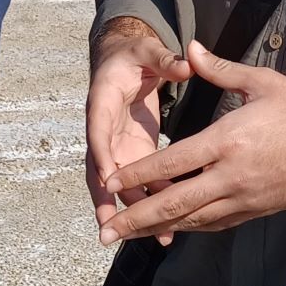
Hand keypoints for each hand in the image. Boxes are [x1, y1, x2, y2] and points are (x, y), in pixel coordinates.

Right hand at [86, 16, 193, 234]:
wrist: (124, 61)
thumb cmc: (133, 55)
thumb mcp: (146, 51)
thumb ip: (165, 59)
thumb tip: (187, 63)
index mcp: (101, 102)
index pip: (98, 131)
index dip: (101, 155)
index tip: (107, 178)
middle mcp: (104, 131)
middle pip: (100, 170)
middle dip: (107, 200)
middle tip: (113, 227)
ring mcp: (118, 146)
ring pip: (119, 185)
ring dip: (133, 211)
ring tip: (154, 235)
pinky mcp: (133, 154)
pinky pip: (138, 183)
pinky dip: (150, 203)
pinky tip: (168, 226)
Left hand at [97, 40, 285, 246]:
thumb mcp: (261, 82)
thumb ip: (219, 69)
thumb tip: (189, 49)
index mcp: (228, 140)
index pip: (173, 162)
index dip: (139, 174)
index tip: (111, 182)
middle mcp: (231, 176)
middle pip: (174, 203)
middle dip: (136, 218)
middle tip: (105, 231)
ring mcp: (243, 198)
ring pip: (191, 220)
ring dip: (156, 229)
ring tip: (126, 237)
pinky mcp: (253, 211)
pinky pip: (213, 224)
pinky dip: (187, 227)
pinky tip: (169, 229)